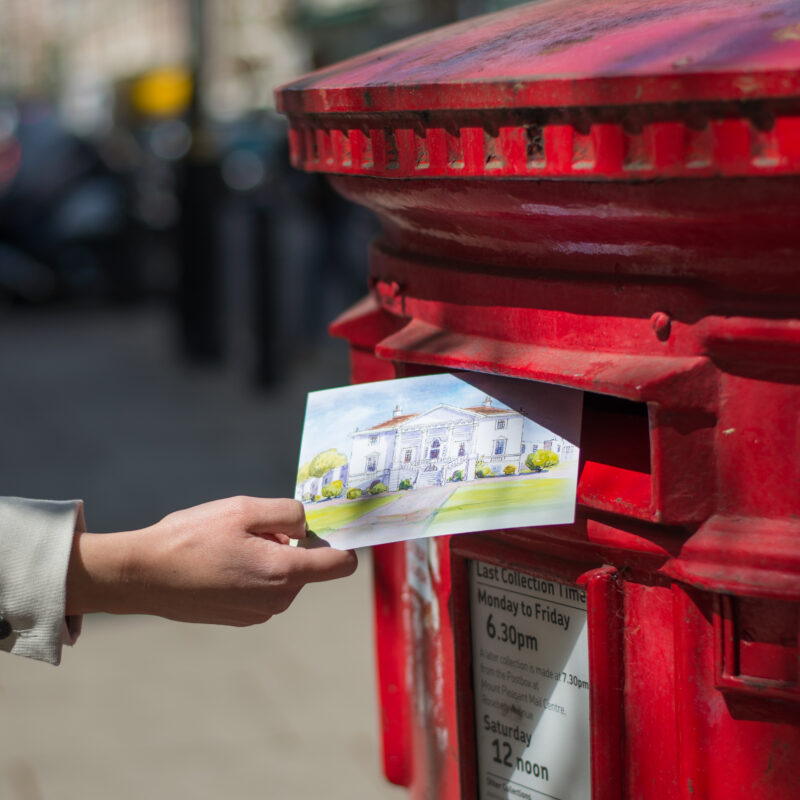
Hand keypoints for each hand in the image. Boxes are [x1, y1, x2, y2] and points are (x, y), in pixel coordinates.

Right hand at [66, 496, 356, 624]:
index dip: (341, 541)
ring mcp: (259, 614)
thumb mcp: (244, 509)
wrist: (141, 575)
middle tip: (251, 530)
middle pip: (309, 566)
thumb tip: (307, 528)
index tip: (328, 525)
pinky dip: (254, 573)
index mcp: (284, 574)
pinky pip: (265, 589)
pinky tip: (221, 562)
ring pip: (285, 576)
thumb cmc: (191, 538)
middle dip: (291, 544)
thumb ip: (288, 514)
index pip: (341, 564)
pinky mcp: (241, 618)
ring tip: (230, 545)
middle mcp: (278, 601)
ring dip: (271, 557)